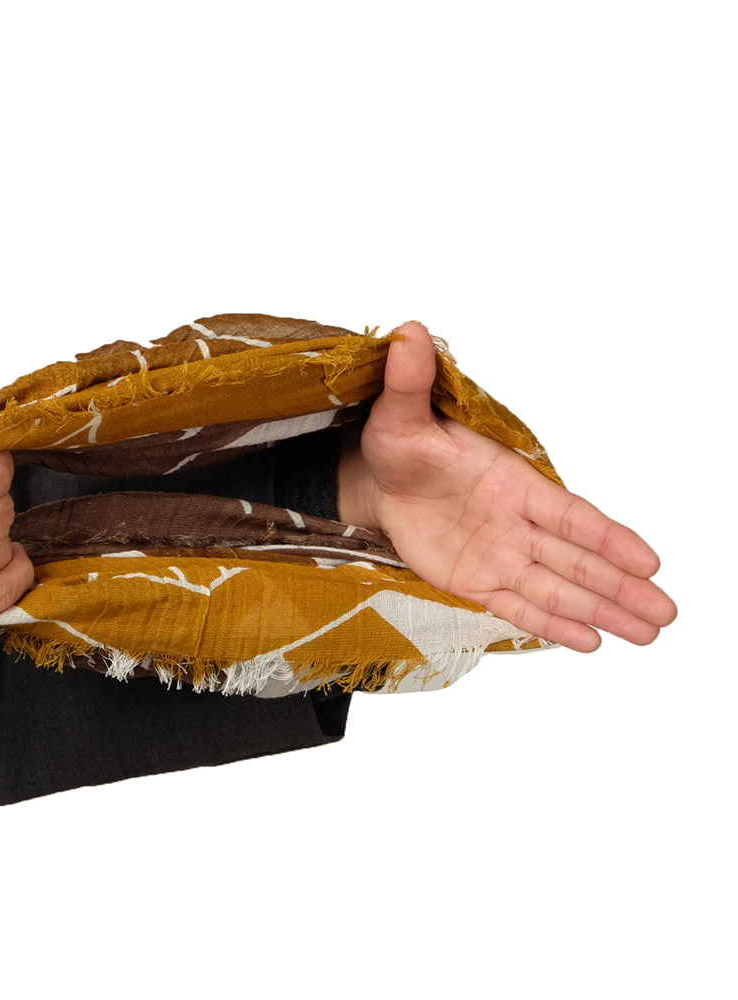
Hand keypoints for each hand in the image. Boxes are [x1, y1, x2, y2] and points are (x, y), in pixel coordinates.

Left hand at [336, 322, 677, 652]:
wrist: (377, 478)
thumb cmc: (398, 442)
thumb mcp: (400, 413)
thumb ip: (411, 380)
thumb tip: (409, 331)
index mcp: (509, 481)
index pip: (567, 514)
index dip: (607, 538)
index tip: (649, 560)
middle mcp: (514, 522)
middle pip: (577, 560)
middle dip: (621, 585)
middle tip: (667, 613)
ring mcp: (498, 554)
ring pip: (557, 588)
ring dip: (601, 610)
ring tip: (649, 633)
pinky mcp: (475, 580)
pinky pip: (517, 606)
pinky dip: (551, 625)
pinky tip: (589, 641)